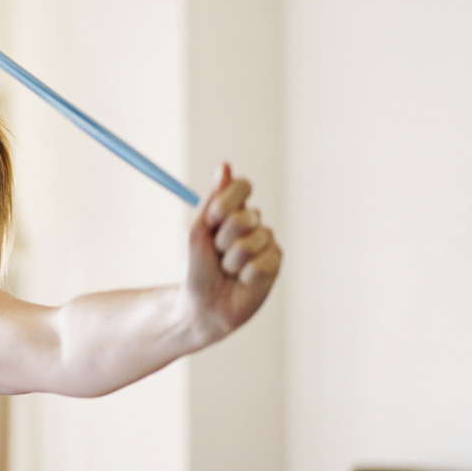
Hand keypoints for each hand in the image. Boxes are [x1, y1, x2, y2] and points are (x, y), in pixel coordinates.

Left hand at [180, 163, 282, 343]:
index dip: (226, 201)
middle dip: (221, 238)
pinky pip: (260, 263)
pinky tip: (240, 280)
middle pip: (245, 215)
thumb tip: (225, 166)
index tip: (210, 219)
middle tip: (215, 253)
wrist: (202, 304)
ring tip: (227, 270)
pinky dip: (243, 274)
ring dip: (230, 260)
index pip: (242, 187)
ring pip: (252, 242)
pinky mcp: (275, 263)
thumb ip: (212, 200)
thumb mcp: (196, 232)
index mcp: (233, 211)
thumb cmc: (196, 269)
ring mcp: (266, 243)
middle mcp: (253, 224)